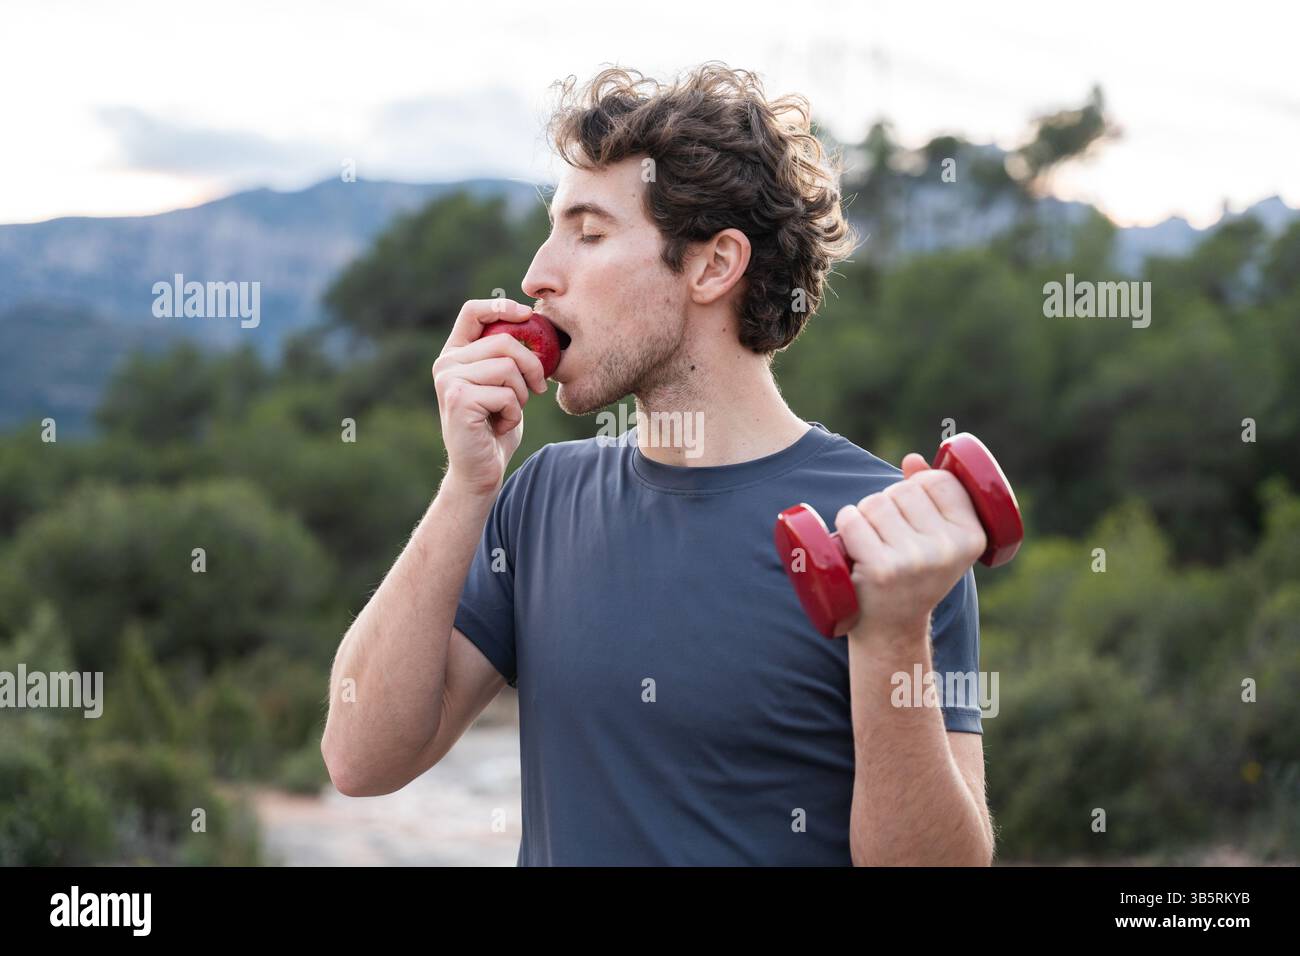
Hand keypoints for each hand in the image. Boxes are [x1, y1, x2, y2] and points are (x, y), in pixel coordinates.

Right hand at [433, 298, 548, 495]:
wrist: (480, 471)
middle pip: (503, 342)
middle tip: (537, 389)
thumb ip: (507, 358)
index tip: (527, 315)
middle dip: (531, 366)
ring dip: (521, 395)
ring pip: (507, 368)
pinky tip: (499, 426)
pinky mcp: (458, 400)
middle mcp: (445, 363)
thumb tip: (532, 324)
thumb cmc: (495, 427)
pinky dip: (514, 414)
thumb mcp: (503, 385)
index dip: (501, 307)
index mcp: (455, 354)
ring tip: (508, 412)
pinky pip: (506, 394)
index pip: (472, 311)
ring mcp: (448, 381)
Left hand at [834, 453, 986, 647]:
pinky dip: (845, 525)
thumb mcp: (936, 539)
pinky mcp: (882, 569)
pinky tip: (852, 547)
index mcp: (972, 537)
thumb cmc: (912, 576)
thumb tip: (912, 459)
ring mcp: (915, 560)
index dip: (917, 488)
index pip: (938, 481)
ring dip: (864, 516)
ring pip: (875, 502)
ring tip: (872, 543)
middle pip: (902, 490)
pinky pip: (852, 520)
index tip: (914, 515)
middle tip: (890, 538)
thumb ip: (930, 496)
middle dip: (888, 504)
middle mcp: (948, 550)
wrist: (891, 629)